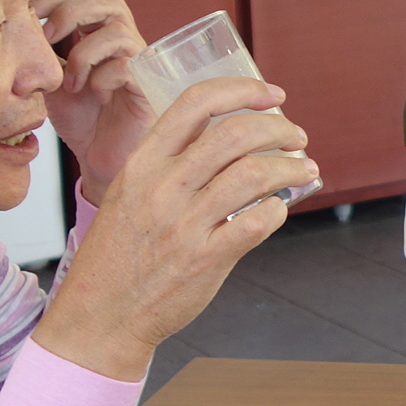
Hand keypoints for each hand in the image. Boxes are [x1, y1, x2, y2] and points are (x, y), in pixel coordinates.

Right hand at [31, 75, 318, 380]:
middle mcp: (163, 187)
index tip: (272, 94)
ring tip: (305, 170)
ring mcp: (184, 223)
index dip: (242, 89)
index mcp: (141, 163)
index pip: (196, 103)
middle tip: (297, 137)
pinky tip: (278, 209)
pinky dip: (277, 209)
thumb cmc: (119, 255)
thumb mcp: (128, 195)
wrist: (100, 315)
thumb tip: (230, 146)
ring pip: (255, 173)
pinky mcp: (206, 258)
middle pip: (235, 133)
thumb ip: (168, 168)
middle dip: (279, 128)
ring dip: (291, 167)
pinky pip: (257, 221)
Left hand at [34, 0, 148, 204]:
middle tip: (48, 35)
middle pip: (110, 1)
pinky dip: (102, 79)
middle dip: (73, 12)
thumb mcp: (49, 81)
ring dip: (85, 55)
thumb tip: (13, 29)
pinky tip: (94, 97)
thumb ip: (39, 55)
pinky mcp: (146, 88)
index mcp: (97, 36)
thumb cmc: (81, 121)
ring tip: (71, 84)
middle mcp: (121, 45)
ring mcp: (137, 65)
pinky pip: (126, 68)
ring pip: (119, 33)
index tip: (28, 14)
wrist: (98, 160)